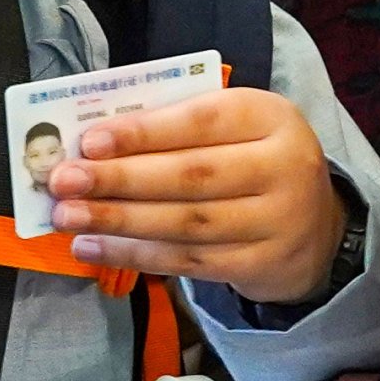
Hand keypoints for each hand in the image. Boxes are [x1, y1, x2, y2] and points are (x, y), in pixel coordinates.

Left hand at [46, 85, 345, 301]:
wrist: (315, 226)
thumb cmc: (251, 161)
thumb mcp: (233, 128)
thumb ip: (176, 128)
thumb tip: (93, 145)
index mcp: (271, 116)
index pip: (203, 120)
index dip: (144, 132)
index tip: (89, 141)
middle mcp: (285, 166)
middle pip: (193, 175)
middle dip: (121, 179)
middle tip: (65, 181)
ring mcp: (278, 220)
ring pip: (188, 222)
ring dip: (120, 221)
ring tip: (68, 217)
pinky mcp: (263, 263)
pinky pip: (190, 261)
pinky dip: (137, 255)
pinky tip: (94, 248)